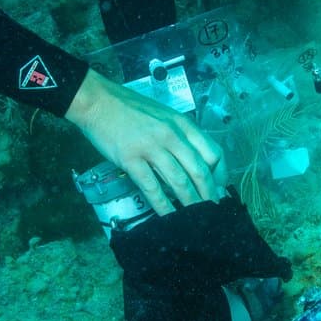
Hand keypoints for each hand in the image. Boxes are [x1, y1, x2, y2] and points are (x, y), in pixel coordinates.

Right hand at [65, 69, 227, 215]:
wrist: (99, 101)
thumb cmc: (131, 108)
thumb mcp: (164, 115)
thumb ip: (180, 135)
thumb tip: (192, 163)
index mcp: (182, 123)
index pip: (213, 152)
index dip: (220, 175)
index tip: (221, 189)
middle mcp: (171, 134)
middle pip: (199, 170)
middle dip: (209, 194)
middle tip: (213, 210)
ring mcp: (151, 146)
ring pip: (179, 180)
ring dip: (190, 202)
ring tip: (196, 219)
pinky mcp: (131, 158)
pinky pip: (151, 187)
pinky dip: (163, 205)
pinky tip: (168, 216)